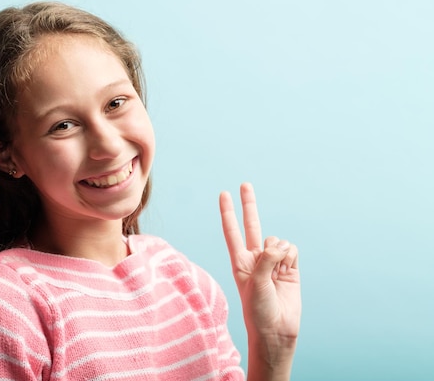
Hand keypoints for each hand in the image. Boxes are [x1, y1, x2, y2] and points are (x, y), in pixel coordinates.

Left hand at [219, 183, 300, 354]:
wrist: (276, 330)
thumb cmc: (258, 310)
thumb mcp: (254, 283)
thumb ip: (265, 259)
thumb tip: (280, 244)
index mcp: (239, 261)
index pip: (232, 231)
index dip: (228, 212)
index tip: (223, 194)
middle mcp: (255, 258)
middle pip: (251, 224)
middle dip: (248, 204)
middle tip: (244, 184)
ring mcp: (273, 262)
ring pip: (277, 241)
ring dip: (278, 251)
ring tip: (276, 272)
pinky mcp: (290, 267)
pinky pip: (291, 250)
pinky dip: (290, 256)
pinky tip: (288, 270)